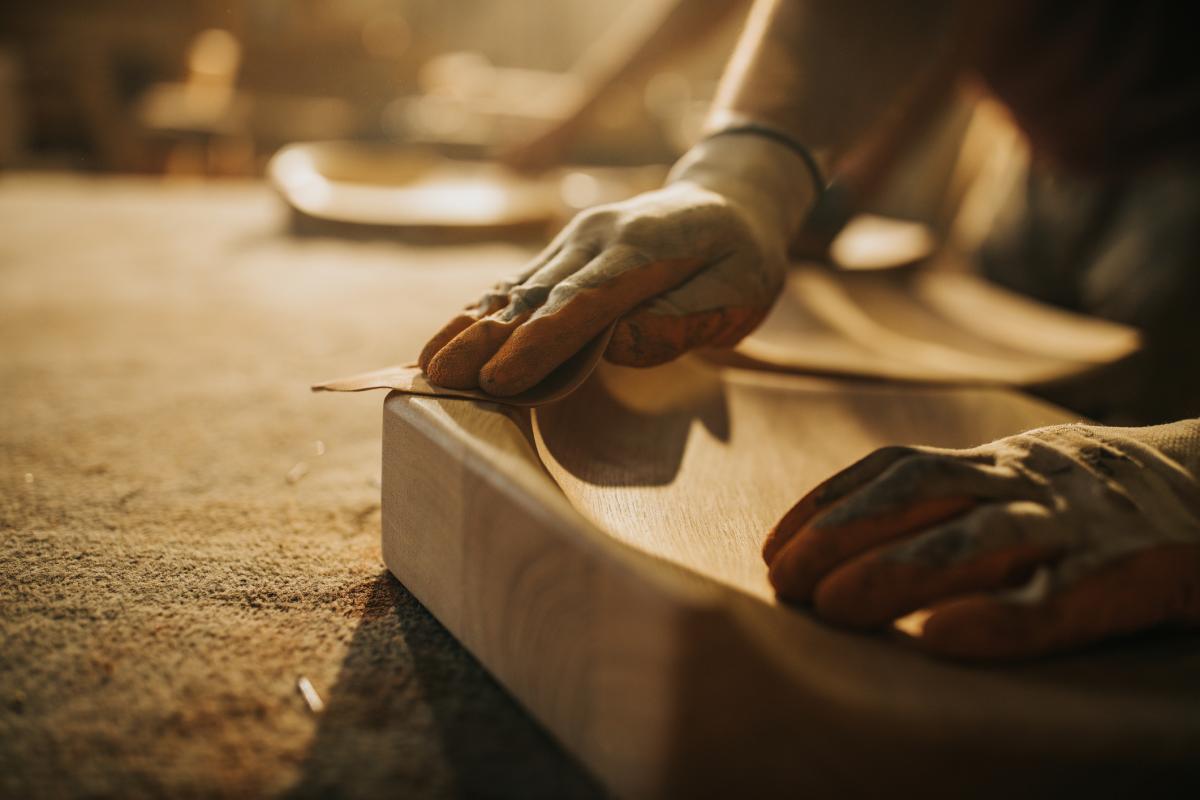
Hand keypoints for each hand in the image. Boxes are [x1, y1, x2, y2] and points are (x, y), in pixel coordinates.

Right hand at [419, 134, 818, 395]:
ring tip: (427, 365)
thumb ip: (682, 317)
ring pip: (516, 288)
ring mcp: (576, 238)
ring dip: (470, 327)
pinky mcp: (565, 250)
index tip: (499, 378)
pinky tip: (449, 337)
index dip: (539, 343)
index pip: (584, 303)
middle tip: (438, 378)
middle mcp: (598, 236)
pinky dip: (480, 312)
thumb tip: (617, 345)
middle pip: (534, 296)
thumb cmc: (742, 256)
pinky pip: (518, 283)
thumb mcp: (740, 290)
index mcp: (644, 249)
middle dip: (483, 340)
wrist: (729, 196)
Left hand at [763, 420, 1199, 659]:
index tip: (776, 546)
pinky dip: (1000, 618)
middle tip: (782, 583)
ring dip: (894, 572)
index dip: (829, 503)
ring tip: (832, 608)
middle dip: (839, 535)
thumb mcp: (1029, 476)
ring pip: (977, 539)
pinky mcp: (1134, 569)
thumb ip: (963, 496)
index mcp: (1001, 461)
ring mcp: (1080, 520)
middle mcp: (1030, 479)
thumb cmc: (1110, 494)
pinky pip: (1060, 596)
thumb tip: (858, 546)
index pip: (897, 468)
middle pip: (919, 496)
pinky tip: (945, 639)